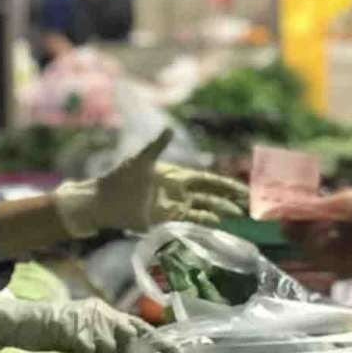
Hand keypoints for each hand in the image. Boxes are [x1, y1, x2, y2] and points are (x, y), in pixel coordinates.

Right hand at [0, 295, 145, 352]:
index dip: (156, 338)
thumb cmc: (51, 332)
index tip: (175, 352)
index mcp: (105, 311)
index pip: (137, 323)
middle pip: (127, 333)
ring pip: (109, 346)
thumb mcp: (83, 339)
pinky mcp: (73, 328)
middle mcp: (100, 311)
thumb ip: (105, 348)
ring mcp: (87, 318)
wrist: (22, 323)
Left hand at [55, 130, 247, 237]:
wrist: (104, 200)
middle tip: (246, 206)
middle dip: (227, 200)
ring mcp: (172, 207)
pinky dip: (201, 222)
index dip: (224, 185)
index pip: (206, 181)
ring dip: (218, 212)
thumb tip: (169, 128)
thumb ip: (157, 146)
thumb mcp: (141, 160)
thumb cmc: (121, 177)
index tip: (240, 189)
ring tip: (235, 215)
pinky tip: (214, 224)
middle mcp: (178, 192)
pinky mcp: (164, 221)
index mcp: (176, 176)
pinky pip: (187, 222)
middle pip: (209, 196)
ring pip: (201, 210)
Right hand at [284, 188, 351, 276]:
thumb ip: (311, 207)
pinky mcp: (338, 268)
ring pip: (303, 247)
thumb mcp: (342, 202)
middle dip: (291, 225)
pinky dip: (316, 241)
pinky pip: (315, 256)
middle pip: (298, 236)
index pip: (303, 220)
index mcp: (332, 220)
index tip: (277, 208)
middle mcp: (331, 239)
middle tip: (284, 216)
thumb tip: (281, 207)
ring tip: (318, 218)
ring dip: (305, 231)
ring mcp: (334, 256)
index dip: (290, 214)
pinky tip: (326, 227)